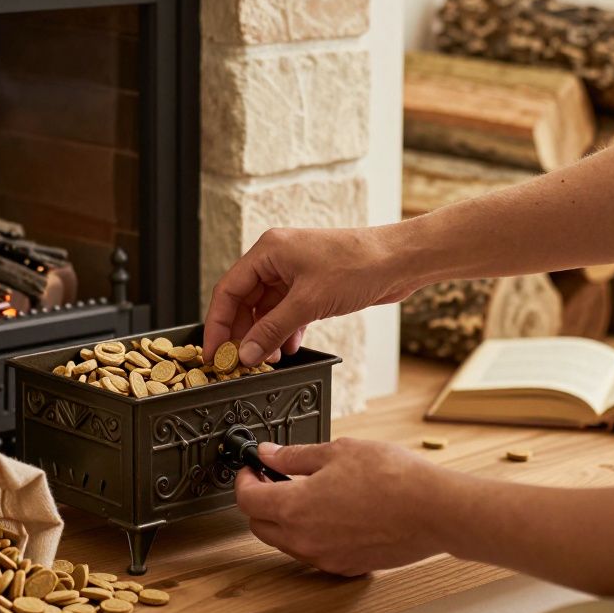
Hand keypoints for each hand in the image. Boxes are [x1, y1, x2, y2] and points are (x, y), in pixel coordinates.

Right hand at [203, 226, 417, 366]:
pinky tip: (291, 348)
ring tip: (270, 359)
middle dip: (244, 333)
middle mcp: (277, 259)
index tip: (214, 352)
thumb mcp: (308, 303)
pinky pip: (287, 312)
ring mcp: (295, 273)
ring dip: (266, 336)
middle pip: (245, 302)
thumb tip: (247, 353)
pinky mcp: (312, 287)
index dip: (218, 324)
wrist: (399, 261)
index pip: (228, 290)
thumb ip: (272, 331)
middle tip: (241, 361)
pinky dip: (285, 331)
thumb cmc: (358, 264)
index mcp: (268, 250)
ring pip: (267, 310)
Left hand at [234, 439, 458, 575]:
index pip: (247, 500)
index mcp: (295, 508)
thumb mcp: (338, 451)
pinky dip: (310, 534)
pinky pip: (312, 552)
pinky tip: (329, 512)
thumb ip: (295, 456)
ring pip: (285, 542)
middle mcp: (304, 540)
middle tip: (273, 477)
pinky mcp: (345, 567)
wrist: (434, 511)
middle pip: (260, 525)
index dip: (243, 480)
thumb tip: (269, 454)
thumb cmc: (393, 478)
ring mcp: (324, 558)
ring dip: (283, 519)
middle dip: (259, 501)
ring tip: (305, 492)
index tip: (251, 467)